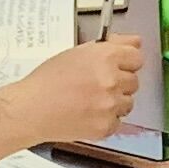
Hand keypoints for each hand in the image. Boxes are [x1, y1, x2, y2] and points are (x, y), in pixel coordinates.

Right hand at [0, 36, 141, 144]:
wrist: (31, 109)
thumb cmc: (48, 80)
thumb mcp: (78, 52)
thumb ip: (112, 45)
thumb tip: (135, 41)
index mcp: (106, 57)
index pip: (137, 57)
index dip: (126, 62)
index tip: (117, 67)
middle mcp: (112, 80)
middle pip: (134, 81)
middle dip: (119, 82)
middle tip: (97, 86)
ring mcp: (110, 105)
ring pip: (128, 102)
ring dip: (115, 102)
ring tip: (91, 101)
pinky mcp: (106, 126)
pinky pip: (117, 121)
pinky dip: (106, 119)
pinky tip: (88, 114)